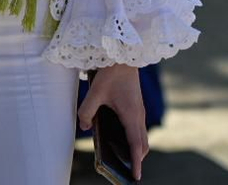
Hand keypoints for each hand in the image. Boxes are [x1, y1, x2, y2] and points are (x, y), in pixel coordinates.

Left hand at [77, 64, 148, 180]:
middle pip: (142, 144)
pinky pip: (138, 128)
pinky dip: (134, 138)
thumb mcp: (94, 92)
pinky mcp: (136, 106)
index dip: (136, 163)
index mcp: (131, 115)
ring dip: (136, 149)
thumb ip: (87, 111)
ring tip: (124, 159)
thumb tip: (85, 126)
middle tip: (127, 172)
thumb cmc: (111, 73)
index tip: (136, 177)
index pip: (136, 146)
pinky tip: (120, 138)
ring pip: (141, 136)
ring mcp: (139, 110)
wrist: (123, 55)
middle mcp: (138, 115)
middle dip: (136, 159)